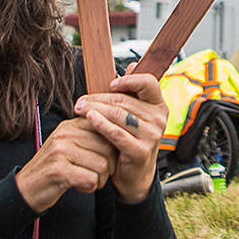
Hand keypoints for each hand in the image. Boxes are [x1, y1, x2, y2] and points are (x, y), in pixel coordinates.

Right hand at [15, 119, 117, 213]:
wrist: (26, 188)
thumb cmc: (56, 168)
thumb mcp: (70, 146)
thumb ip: (90, 137)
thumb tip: (120, 132)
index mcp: (70, 125)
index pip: (106, 128)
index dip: (113, 147)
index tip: (108, 159)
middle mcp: (65, 134)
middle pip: (108, 148)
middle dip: (108, 167)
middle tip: (96, 175)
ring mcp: (60, 151)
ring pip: (102, 165)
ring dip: (99, 179)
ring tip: (87, 181)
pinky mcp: (58, 170)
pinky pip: (91, 179)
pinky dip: (90, 187)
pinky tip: (79, 186)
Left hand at [74, 71, 167, 203]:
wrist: (134, 173)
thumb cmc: (130, 138)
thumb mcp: (133, 114)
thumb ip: (132, 92)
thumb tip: (133, 65)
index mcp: (159, 105)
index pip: (149, 83)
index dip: (130, 80)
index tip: (111, 83)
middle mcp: (159, 119)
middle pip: (125, 100)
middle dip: (99, 98)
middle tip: (81, 100)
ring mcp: (152, 135)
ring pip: (118, 115)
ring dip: (95, 110)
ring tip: (79, 108)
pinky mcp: (141, 150)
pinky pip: (116, 133)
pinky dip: (101, 124)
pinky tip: (89, 118)